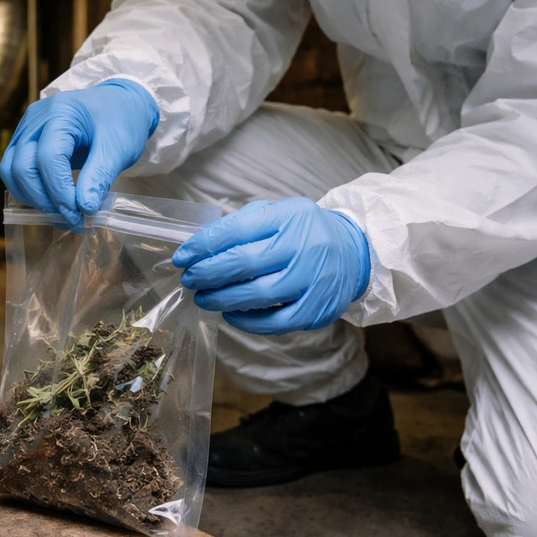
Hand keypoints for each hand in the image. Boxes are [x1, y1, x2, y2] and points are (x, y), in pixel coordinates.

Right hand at [0, 79, 158, 228]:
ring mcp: (26, 129)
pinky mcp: (24, 140)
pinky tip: (52, 203)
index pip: (48, 158)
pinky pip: (14, 170)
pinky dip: (29, 190)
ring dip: (32, 199)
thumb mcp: (118, 149)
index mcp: (61, 112)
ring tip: (62, 215)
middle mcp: (36, 118)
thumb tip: (84, 209)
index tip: (79, 215)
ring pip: (11, 171)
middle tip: (71, 219)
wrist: (119, 104)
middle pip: (21, 167)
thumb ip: (99, 177)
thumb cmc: (121, 121)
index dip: (59, 192)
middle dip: (43, 200)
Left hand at [173, 198, 369, 334]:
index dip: (204, 245)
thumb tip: (198, 248)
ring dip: (222, 299)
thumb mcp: (277, 214)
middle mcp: (304, 246)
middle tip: (189, 279)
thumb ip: (241, 226)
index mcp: (290, 216)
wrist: (354, 251)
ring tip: (203, 298)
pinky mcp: (317, 309)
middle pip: (244, 262)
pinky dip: (247, 321)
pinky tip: (230, 314)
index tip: (182, 257)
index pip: (238, 230)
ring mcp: (313, 280)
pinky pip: (275, 322)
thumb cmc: (303, 232)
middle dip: (208, 273)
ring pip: (258, 295)